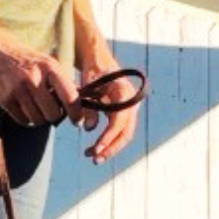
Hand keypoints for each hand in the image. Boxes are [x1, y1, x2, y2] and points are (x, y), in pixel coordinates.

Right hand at [0, 33, 84, 127]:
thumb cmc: (20, 57)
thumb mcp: (44, 61)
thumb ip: (59, 80)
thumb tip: (76, 103)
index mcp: (49, 67)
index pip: (70, 96)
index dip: (76, 113)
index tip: (77, 120)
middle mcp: (34, 78)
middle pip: (53, 114)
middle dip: (53, 116)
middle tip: (48, 110)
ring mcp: (18, 89)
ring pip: (38, 120)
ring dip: (38, 118)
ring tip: (33, 106)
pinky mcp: (5, 99)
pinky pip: (23, 120)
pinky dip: (25, 118)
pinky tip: (22, 107)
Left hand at [78, 44, 139, 165]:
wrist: (100, 60)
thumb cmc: (93, 69)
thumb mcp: (87, 85)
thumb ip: (87, 106)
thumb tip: (88, 128)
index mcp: (124, 92)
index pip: (119, 121)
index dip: (108, 137)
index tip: (96, 148)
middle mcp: (131, 102)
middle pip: (125, 132)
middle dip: (110, 148)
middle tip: (94, 159)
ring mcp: (130, 108)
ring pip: (123, 135)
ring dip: (109, 148)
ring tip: (92, 156)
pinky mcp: (124, 113)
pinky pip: (119, 131)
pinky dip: (109, 141)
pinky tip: (96, 149)